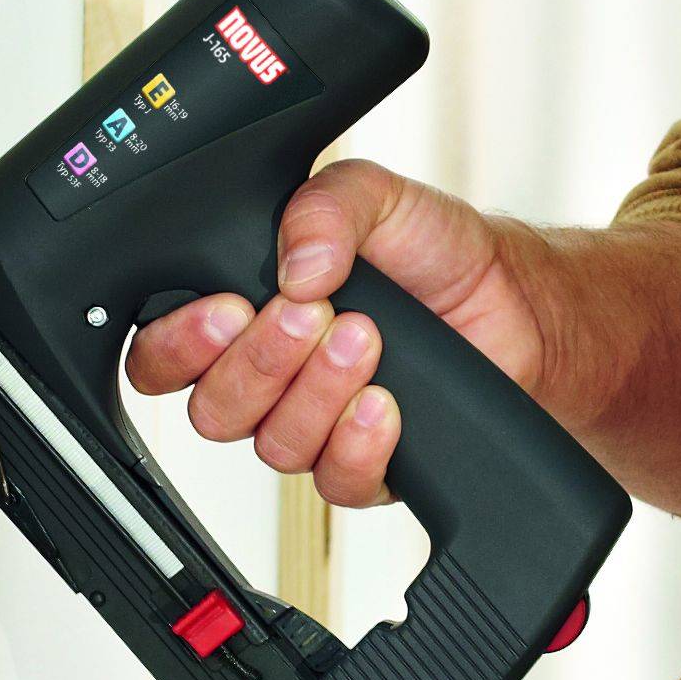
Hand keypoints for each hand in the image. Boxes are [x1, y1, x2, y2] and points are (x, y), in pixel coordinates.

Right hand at [120, 158, 539, 509]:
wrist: (516, 302)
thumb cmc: (435, 251)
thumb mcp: (375, 197)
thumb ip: (324, 208)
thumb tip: (295, 265)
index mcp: (243, 310)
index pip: (164, 354)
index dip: (178, 344)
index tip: (228, 309)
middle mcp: (268, 377)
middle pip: (212, 409)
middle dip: (257, 361)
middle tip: (310, 314)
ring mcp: (313, 424)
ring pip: (272, 445)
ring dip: (316, 391)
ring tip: (365, 338)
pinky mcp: (363, 465)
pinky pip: (334, 481)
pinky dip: (356, 442)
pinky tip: (384, 403)